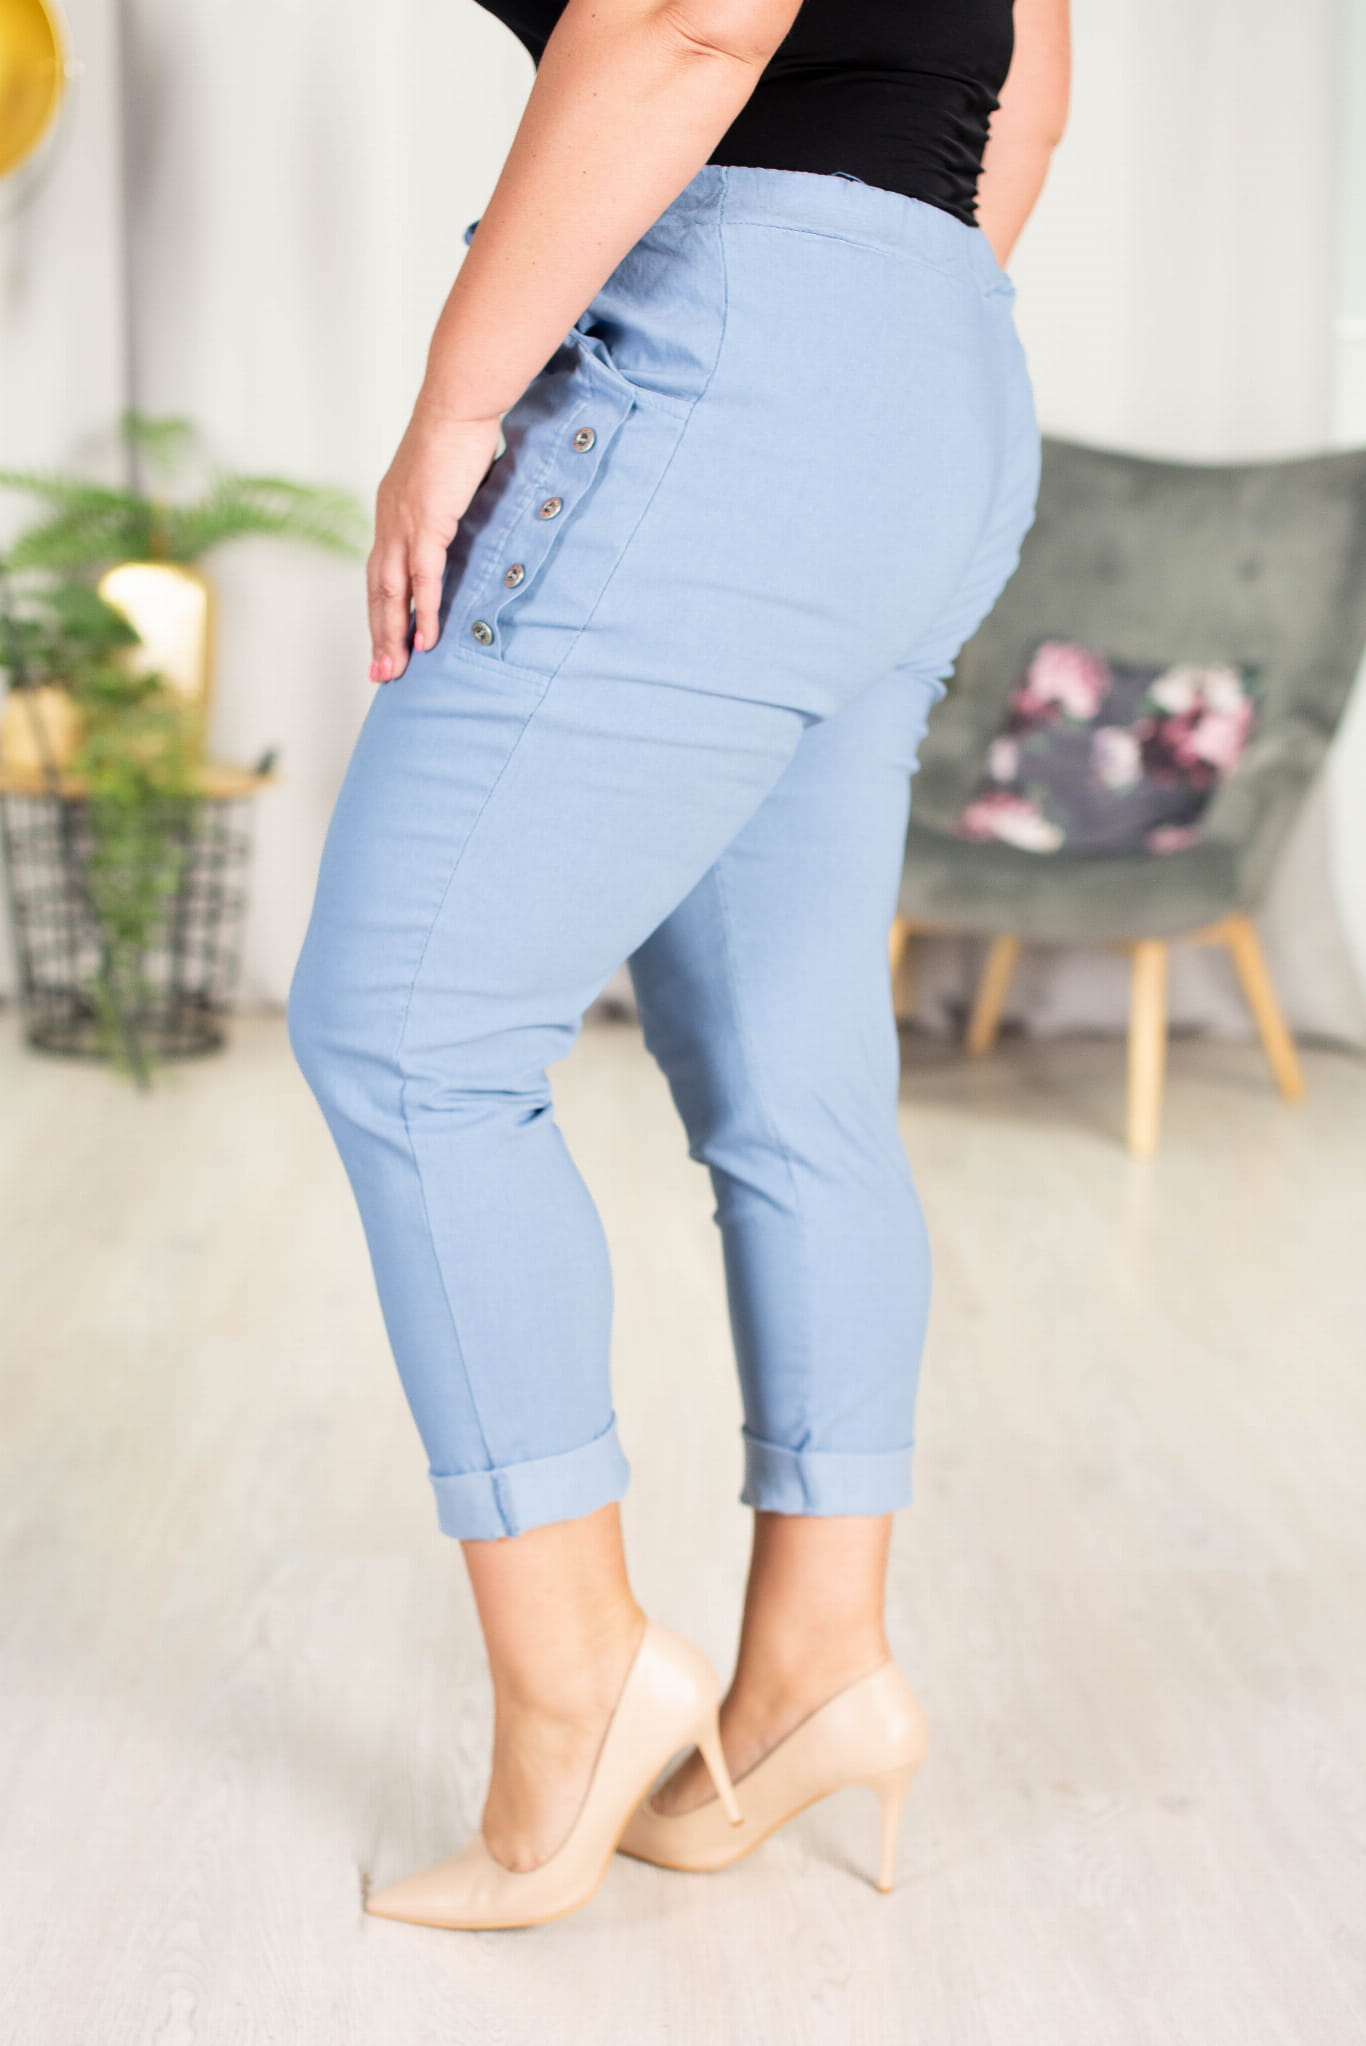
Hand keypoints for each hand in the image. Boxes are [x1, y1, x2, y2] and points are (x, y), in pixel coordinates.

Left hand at [367, 405, 502, 681]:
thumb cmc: (458, 431)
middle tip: (380, 672)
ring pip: (392, 592)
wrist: (458, 402)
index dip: (379, 609)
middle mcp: (389, 521)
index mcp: (391, 510)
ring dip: (393, 634)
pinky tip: (426, 639)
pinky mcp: (427, 524)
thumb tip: (457, 513)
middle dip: (378, 634)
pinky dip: (424, 611)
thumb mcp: (445, 476)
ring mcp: (404, 524)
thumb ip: (444, 502)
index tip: (382, 640)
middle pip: (377, 590)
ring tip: (396, 668)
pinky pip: (423, 579)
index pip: (379, 571)